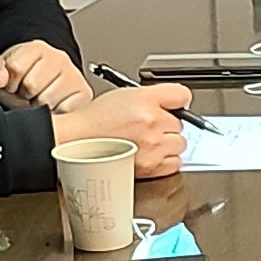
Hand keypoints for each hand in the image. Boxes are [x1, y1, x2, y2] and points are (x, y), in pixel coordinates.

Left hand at [0, 39, 86, 106]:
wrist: (39, 89)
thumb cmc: (21, 80)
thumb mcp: (0, 73)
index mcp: (37, 48)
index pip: (15, 67)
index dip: (8, 82)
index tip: (12, 84)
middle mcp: (59, 58)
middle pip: (31, 85)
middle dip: (24, 95)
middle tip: (26, 95)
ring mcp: (73, 76)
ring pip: (47, 100)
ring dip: (39, 107)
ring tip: (38, 100)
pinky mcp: (84, 94)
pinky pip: (65, 110)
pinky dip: (56, 114)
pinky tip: (52, 107)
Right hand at [61, 80, 193, 176]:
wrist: (78, 142)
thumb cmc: (97, 120)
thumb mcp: (126, 94)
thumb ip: (155, 96)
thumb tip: (180, 101)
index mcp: (145, 100)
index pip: (182, 95)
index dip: (176, 102)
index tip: (172, 107)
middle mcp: (150, 122)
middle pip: (180, 123)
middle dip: (167, 125)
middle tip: (148, 127)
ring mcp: (152, 146)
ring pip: (179, 144)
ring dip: (168, 144)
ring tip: (147, 142)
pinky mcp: (151, 167)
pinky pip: (175, 163)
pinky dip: (166, 160)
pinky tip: (151, 155)